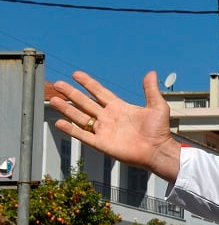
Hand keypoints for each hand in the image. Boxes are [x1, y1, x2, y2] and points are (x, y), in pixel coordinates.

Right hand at [49, 71, 181, 182]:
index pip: (99, 92)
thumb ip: (151, 90)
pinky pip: (83, 136)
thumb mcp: (157, 106)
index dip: (88, 83)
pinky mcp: (102, 143)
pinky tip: (59, 122)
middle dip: (71, 93)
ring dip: (67, 109)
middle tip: (58, 84)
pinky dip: (71, 130)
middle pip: (85, 102)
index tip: (76, 74)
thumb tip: (152, 72)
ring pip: (80, 117)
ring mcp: (104, 130)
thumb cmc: (160, 131)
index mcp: (119, 107)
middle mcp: (109, 117)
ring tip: (53, 100)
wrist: (158, 151)